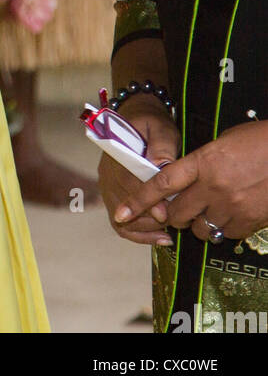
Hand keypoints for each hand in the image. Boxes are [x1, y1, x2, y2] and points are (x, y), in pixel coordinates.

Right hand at [99, 95, 180, 244]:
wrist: (137, 120)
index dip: (145, 200)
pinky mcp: (112, 196)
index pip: (126, 181)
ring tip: (169, 231)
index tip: (164, 213)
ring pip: (120, 218)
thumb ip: (161, 146)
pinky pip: (120, 222)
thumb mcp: (161, 129)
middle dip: (149, 218)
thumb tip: (160, 166)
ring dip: (145, 228)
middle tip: (174, 223)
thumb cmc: (151, 124)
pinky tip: (161, 237)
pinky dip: (138, 234)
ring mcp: (107, 185)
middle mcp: (107, 171)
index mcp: (115, 152)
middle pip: (122, 203)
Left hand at [114, 120, 267, 242]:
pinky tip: (230, 213)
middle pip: (177, 213)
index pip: (162, 183)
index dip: (139, 200)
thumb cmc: (256, 140)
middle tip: (179, 208)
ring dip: (198, 223)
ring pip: (200, 229)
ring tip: (209, 209)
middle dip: (173, 214)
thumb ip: (199, 162)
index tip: (122, 213)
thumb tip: (182, 179)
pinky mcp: (249, 222)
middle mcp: (214, 187)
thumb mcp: (221, 143)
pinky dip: (222, 229)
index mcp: (203, 161)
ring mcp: (232, 207)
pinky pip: (224, 235)